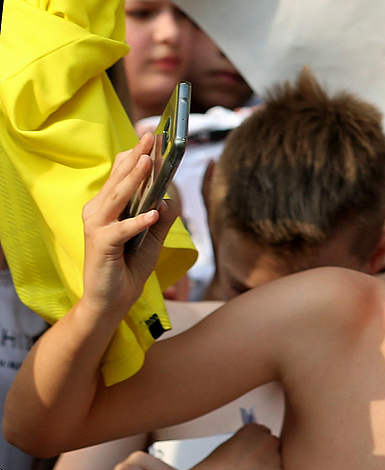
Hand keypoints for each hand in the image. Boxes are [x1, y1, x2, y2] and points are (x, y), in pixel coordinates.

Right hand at [80, 132, 179, 312]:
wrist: (110, 300)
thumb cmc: (128, 267)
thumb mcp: (151, 239)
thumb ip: (160, 219)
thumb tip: (168, 198)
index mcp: (107, 207)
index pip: (121, 175)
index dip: (135, 155)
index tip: (151, 135)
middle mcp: (98, 211)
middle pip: (119, 180)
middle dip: (136, 157)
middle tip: (150, 136)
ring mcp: (97, 226)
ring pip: (118, 198)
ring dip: (133, 180)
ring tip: (149, 162)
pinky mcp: (102, 245)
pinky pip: (121, 230)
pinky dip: (137, 222)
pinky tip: (152, 215)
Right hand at [183, 423, 282, 469]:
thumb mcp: (230, 447)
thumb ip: (248, 446)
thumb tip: (260, 456)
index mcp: (256, 430)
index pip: (266, 437)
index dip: (258, 451)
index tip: (250, 461)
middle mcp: (271, 441)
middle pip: (278, 451)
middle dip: (269, 461)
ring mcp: (279, 461)